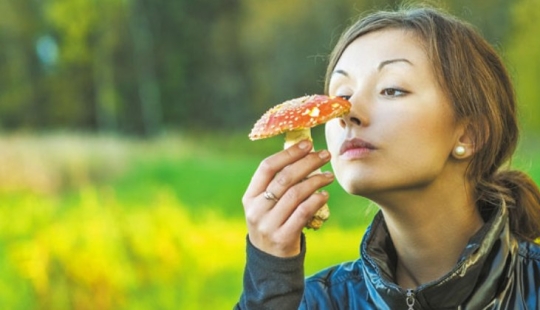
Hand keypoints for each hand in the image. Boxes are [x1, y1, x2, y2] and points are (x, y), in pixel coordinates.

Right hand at [242, 140, 333, 256]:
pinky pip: (303, 213)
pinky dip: (316, 201)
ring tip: (328, 176)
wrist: (270, 262)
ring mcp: (268, 224)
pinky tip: (325, 195)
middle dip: (307, 163)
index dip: (288, 153)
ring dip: (316, 181)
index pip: (267, 167)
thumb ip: (277, 184)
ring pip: (296, 194)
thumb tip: (302, 153)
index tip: (307, 144)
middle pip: (284, 178)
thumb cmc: (273, 224)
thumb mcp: (265, 205)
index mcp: (250, 197)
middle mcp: (256, 209)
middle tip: (324, 155)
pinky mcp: (283, 238)